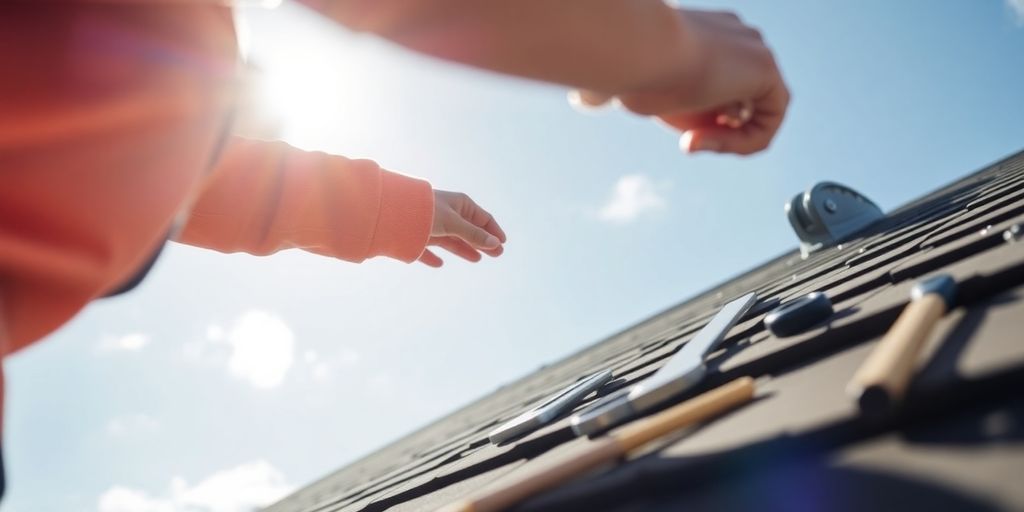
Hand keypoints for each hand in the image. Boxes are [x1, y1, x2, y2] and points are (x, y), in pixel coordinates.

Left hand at [418, 190, 506, 266]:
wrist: (392, 211)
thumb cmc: (427, 211)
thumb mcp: (454, 223)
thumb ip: (474, 234)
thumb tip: (496, 244)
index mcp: (460, 205)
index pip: (483, 218)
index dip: (493, 231)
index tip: (503, 244)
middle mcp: (447, 215)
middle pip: (470, 230)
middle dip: (483, 242)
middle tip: (497, 255)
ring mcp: (432, 226)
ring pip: (452, 240)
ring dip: (465, 249)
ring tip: (477, 259)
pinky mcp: (417, 239)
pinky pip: (428, 250)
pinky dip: (433, 257)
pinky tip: (439, 264)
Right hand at [571, 9, 789, 155]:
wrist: (637, 48)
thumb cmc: (630, 70)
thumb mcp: (648, 89)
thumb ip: (665, 97)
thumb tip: (629, 109)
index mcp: (710, 35)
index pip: (724, 85)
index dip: (706, 118)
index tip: (680, 130)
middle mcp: (737, 38)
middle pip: (744, 99)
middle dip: (717, 129)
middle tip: (686, 140)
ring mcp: (754, 49)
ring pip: (759, 111)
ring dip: (727, 139)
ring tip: (693, 140)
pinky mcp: (766, 68)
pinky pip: (771, 118)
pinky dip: (743, 140)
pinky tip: (709, 139)